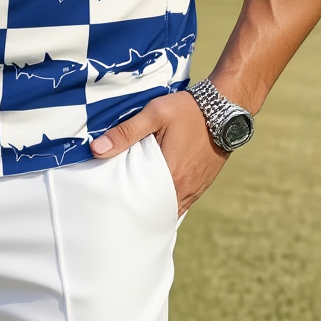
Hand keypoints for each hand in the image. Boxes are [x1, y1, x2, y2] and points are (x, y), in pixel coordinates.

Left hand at [90, 89, 226, 215]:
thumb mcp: (154, 114)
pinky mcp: (202, 183)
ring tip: (135, 205)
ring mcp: (196, 188)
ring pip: (171, 209)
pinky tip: (156, 195)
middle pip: (157, 211)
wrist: (225, 107)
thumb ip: (125, 132)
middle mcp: (185, 188)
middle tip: (119, 210)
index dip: (128, 210)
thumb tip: (96, 149)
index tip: (112, 209)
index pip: (144, 206)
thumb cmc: (188, 109)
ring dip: (155, 207)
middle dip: (140, 212)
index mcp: (171, 175)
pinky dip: (168, 201)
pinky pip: (182, 201)